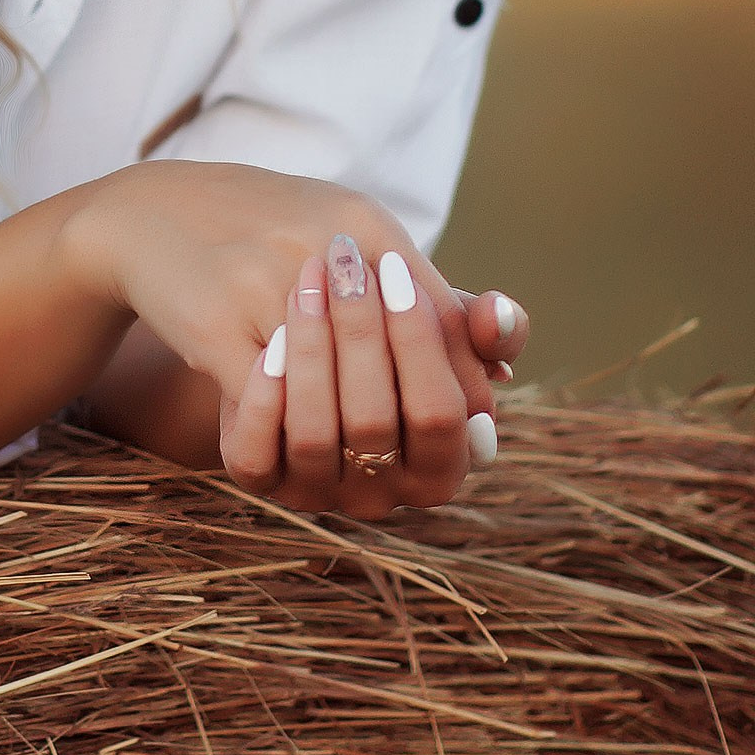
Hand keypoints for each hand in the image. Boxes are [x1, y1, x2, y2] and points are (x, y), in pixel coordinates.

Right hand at [65, 162, 523, 515]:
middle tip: (384, 449)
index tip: (451, 428)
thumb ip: (429, 304)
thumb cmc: (267, 239)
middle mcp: (329, 245)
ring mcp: (271, 283)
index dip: (464, 396)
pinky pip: (270, 415)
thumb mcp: (351, 243)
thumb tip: (501, 377)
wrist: (148, 213)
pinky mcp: (215, 323)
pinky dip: (281, 439)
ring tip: (334, 446)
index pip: (456, 332)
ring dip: (344, 443)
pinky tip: (280, 439)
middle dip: (411, 435)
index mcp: (372, 225)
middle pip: (417, 389)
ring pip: (347, 416)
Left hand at [223, 238, 525, 518]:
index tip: (393, 265)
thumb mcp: (430, 321)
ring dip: (310, 351)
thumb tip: (497, 313)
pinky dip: (264, 400)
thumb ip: (472, 321)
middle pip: (374, 421)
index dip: (420, 339)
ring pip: (315, 436)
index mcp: (442, 466)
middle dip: (360, 332)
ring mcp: (321, 494)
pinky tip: (268, 340)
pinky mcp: (265, 484)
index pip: (440, 412)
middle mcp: (384, 495)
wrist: (290, 340)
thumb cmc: (383, 335)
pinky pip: (258, 458)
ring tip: (307, 280)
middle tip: (342, 259)